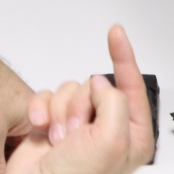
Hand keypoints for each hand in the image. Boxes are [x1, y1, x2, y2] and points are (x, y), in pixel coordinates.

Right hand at [7, 26, 153, 173]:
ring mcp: (78, 127)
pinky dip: (41, 109)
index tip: (116, 33)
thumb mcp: (110, 140)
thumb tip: (101, 85)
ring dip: (60, 110)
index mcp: (131, 137)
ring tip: (58, 139)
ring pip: (71, 89)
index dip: (124, 58)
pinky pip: (48, 96)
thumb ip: (115, 103)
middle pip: (96, 86)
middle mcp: (106, 130)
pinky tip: (41, 130)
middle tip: (75, 133)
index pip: (132, 87)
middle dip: (80, 104)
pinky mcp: (53, 124)